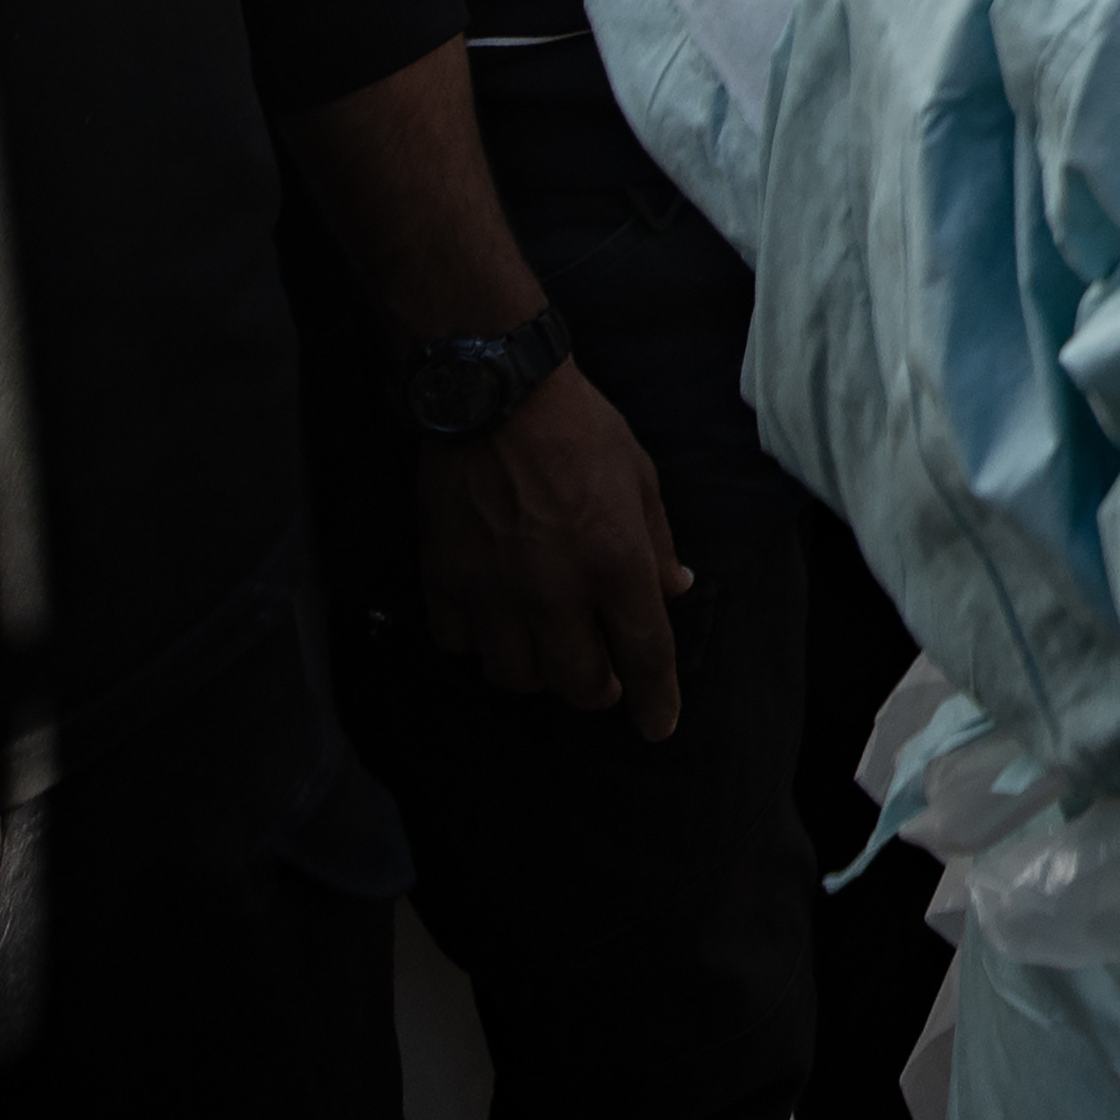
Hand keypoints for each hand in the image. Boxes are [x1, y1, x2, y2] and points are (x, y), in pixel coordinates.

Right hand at [416, 362, 692, 736]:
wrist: (493, 390)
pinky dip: (477, 642)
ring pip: (515, 676)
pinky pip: (458, 643)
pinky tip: (491, 620)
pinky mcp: (443, 578)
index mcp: (617, 562)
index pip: (646, 655)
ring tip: (548, 648)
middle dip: (598, 691)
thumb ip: (657, 542)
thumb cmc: (578, 427)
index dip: (657, 702)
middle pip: (578, 683)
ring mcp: (494, 589)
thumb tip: (675, 588)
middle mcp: (555, 589)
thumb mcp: (639, 476)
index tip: (659, 728)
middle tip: (604, 677)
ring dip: (538, 673)